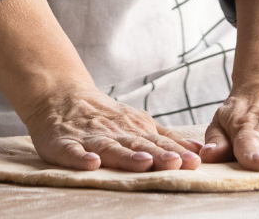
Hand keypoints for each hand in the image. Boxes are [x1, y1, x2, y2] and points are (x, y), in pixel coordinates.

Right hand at [21, 85, 201, 172]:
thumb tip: (199, 151)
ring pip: (110, 147)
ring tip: (143, 163)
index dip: (175, 152)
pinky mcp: (63, 143)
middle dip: (157, 155)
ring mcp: (89, 138)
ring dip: (126, 156)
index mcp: (133, 130)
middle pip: (138, 145)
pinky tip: (91, 164)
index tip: (193, 162)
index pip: (158, 143)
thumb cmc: (104, 116)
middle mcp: (114, 133)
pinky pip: (71, 152)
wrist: (60, 95)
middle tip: (175, 163)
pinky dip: (80, 158)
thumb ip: (165, 138)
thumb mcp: (136, 122)